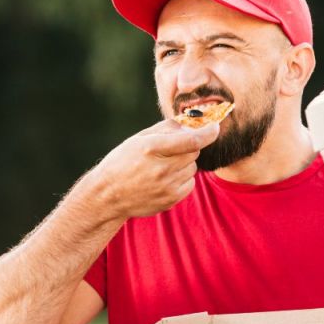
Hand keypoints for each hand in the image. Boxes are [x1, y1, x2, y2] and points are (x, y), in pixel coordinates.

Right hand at [84, 119, 219, 219]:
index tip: (215, 127)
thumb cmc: (123, 162)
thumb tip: (191, 123)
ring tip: (162, 167)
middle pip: (194, 152)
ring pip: (193, 167)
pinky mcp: (171, 200)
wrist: (108, 195)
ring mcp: (167, 187)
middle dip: (188, 147)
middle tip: (171, 150)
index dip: (208, 132)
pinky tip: (164, 179)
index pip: (192, 140)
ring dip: (184, 163)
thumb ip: (166, 129)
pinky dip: (182, 178)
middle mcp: (161, 169)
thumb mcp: (139, 138)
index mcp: (151, 148)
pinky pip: (190, 183)